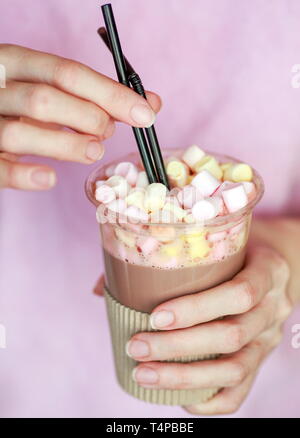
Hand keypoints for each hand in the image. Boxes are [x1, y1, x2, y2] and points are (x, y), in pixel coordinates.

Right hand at [0, 44, 160, 189]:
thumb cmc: (21, 104)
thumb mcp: (51, 89)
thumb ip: (95, 95)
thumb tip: (150, 104)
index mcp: (15, 62)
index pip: (67, 73)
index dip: (110, 94)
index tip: (145, 113)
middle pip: (45, 99)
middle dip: (88, 118)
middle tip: (107, 133)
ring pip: (21, 132)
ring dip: (66, 145)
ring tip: (92, 151)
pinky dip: (26, 175)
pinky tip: (50, 177)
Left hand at [125, 245, 291, 414]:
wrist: (273, 267)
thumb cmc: (233, 251)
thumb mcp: (216, 241)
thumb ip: (165, 257)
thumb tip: (101, 288)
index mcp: (267, 270)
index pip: (241, 292)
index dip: (199, 308)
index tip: (156, 316)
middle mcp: (274, 308)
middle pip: (233, 335)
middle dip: (179, 346)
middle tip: (136, 345)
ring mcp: (270, 338)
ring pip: (236, 368)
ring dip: (186, 376)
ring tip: (143, 373)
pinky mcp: (262, 361)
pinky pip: (240, 391)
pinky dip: (208, 400)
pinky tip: (175, 397)